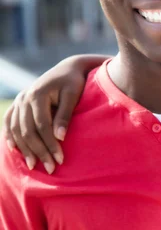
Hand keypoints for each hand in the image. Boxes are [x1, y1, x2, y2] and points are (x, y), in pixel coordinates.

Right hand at [2, 55, 106, 173]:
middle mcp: (24, 98)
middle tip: (50, 168)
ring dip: (24, 149)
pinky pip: (10, 122)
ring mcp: (19, 101)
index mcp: (37, 94)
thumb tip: (60, 138)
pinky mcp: (18, 103)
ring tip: (33, 165)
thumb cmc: (74, 82)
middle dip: (39, 151)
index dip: (50, 144)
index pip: (42, 126)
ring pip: (17, 130)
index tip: (60, 159)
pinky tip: (14, 149)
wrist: (68, 69)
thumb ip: (65, 115)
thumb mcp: (73, 95)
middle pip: (28, 131)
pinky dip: (11, 136)